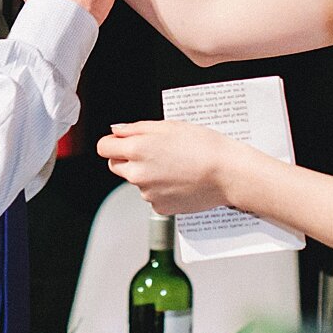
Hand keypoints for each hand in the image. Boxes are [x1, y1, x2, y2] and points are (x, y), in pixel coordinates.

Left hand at [95, 120, 245, 214]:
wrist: (227, 173)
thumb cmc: (204, 146)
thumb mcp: (169, 125)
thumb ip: (136, 128)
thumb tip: (117, 131)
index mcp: (137, 149)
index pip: (104, 147)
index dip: (113, 142)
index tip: (121, 141)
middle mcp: (137, 173)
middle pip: (116, 166)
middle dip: (127, 158)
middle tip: (153, 152)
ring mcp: (147, 193)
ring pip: (137, 181)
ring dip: (147, 174)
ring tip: (175, 166)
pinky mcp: (160, 207)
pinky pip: (152, 196)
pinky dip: (161, 189)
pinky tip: (180, 180)